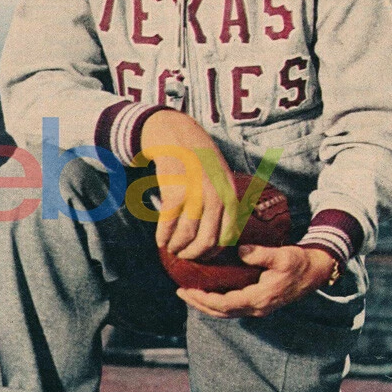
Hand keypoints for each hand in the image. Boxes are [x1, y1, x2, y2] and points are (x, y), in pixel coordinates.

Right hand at [139, 110, 235, 259]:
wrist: (177, 136)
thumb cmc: (200, 160)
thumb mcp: (222, 178)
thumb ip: (224, 204)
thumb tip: (222, 238)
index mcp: (230, 195)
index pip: (226, 236)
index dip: (213, 252)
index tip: (201, 255)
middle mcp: (216, 196)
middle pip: (206, 240)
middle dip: (193, 254)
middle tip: (184, 256)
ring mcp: (195, 194)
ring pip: (186, 235)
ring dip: (177, 247)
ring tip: (171, 249)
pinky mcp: (174, 192)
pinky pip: (168, 224)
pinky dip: (163, 236)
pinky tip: (160, 240)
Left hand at [177, 245, 335, 317]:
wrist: (316, 272)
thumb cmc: (299, 262)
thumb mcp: (282, 255)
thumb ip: (260, 254)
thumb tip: (240, 250)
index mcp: (260, 298)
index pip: (225, 304)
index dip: (204, 299)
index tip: (187, 289)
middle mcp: (257, 307)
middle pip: (221, 312)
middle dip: (199, 304)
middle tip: (180, 292)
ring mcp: (258, 308)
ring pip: (226, 312)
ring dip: (206, 305)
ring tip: (189, 293)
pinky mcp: (259, 303)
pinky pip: (233, 307)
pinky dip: (217, 303)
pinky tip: (208, 292)